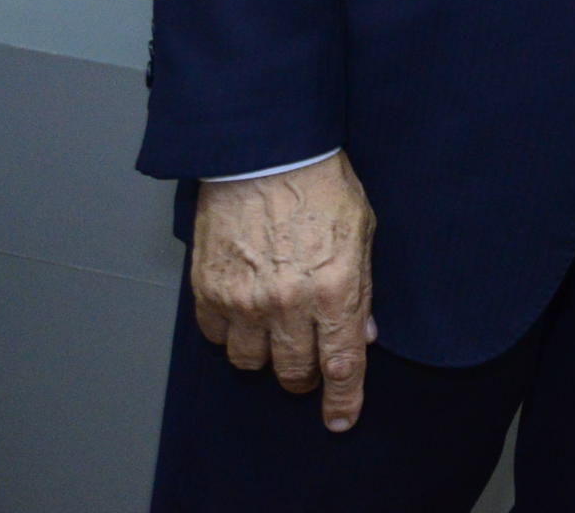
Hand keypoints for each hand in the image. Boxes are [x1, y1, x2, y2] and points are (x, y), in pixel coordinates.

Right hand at [189, 152, 377, 430]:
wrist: (265, 153)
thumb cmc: (321, 184)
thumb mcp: (362, 232)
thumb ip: (362, 289)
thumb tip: (365, 333)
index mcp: (335, 289)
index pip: (341, 365)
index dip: (343, 400)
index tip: (340, 420)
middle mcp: (288, 303)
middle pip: (294, 372)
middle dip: (304, 374)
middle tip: (308, 357)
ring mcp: (244, 300)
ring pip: (251, 363)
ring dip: (266, 354)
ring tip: (274, 329)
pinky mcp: (208, 290)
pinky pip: (217, 338)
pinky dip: (231, 333)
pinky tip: (244, 311)